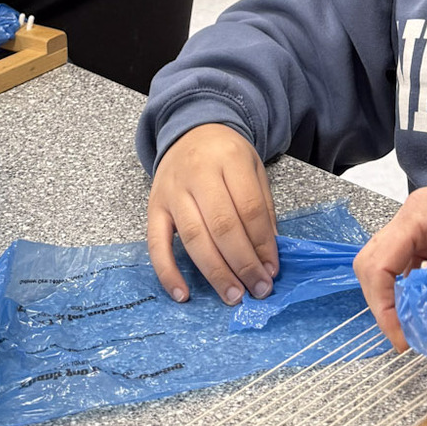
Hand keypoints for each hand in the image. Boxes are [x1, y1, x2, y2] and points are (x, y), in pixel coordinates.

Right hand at [147, 124, 278, 304]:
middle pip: (222, 226)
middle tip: (258, 289)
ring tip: (233, 295)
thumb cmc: (225, 155)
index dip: (262, 243)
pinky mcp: (153, 207)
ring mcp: (172, 191)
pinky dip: (168, 273)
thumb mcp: (253, 168)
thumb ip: (262, 207)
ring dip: (216, 273)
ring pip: (194, 237)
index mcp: (229, 159)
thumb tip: (269, 254)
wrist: (190, 129)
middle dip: (243, 263)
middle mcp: (198, 173)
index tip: (272, 270)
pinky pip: (156, 244)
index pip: (249, 208)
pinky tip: (183, 295)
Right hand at [355, 153, 426, 350]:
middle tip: (407, 337)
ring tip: (418, 329)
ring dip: (395, 300)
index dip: (383, 304)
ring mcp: (419, 229)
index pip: (378, 263)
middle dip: (384, 305)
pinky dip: (411, 293)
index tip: (403, 335)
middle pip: (373, 265)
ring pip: (387, 268)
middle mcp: (412, 219)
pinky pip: (408, 269)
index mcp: (419, 213)